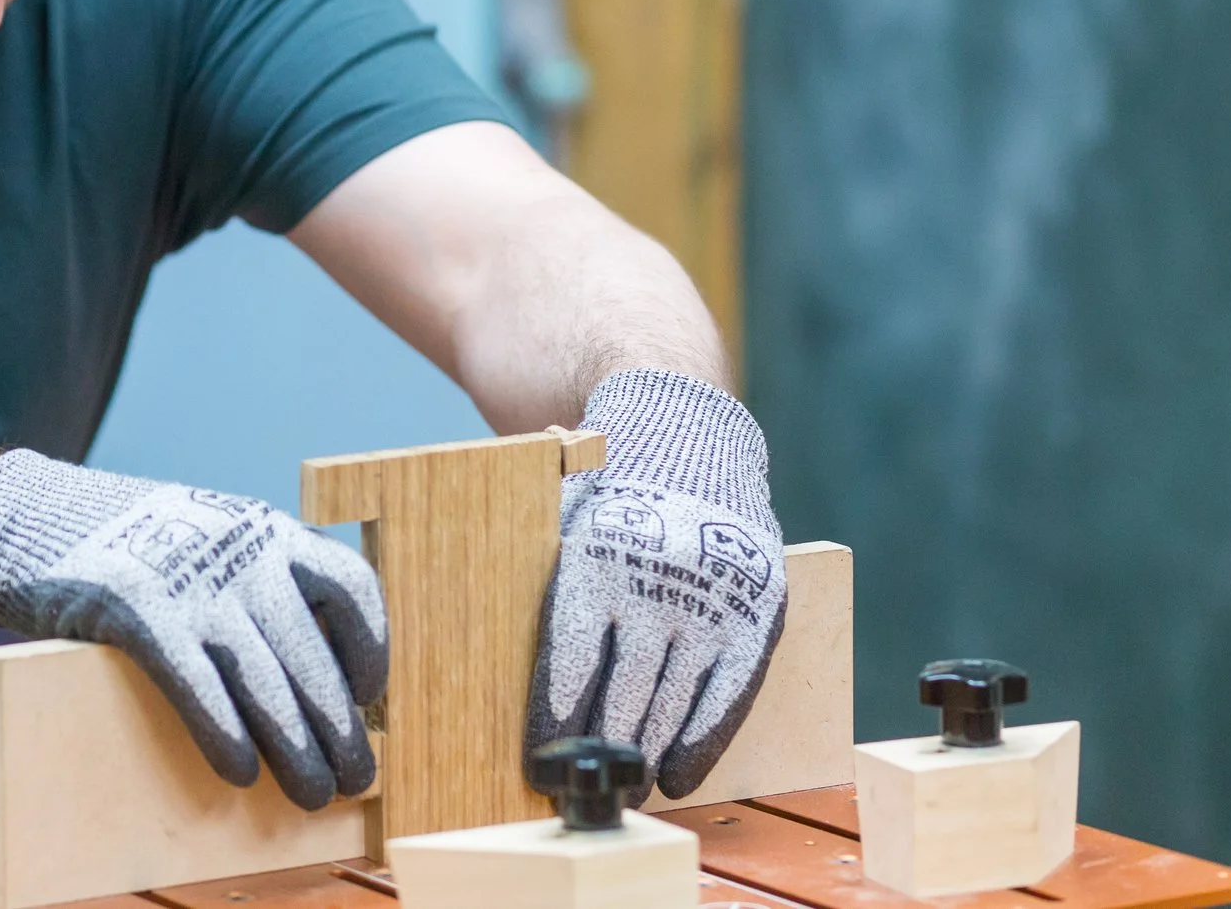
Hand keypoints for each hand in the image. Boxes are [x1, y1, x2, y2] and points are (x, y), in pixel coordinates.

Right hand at [0, 450, 385, 808]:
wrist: (30, 517)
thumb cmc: (128, 544)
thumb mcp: (209, 538)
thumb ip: (257, 584)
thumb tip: (309, 673)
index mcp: (264, 530)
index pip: (350, 586)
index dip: (369, 649)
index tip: (369, 698)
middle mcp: (239, 551)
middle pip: (310, 653)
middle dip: (337, 728)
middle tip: (350, 778)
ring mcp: (190, 580)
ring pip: (264, 678)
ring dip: (294, 746)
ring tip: (309, 791)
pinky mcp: (138, 609)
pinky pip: (197, 683)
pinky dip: (224, 732)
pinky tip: (239, 771)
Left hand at [528, 369, 786, 801]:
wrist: (689, 442)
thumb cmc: (605, 494)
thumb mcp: (559, 517)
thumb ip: (535, 571)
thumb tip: (475, 630)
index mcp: (597, 554)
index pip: (570, 654)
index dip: (555, 715)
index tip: (541, 761)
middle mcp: (657, 578)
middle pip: (623, 690)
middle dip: (599, 747)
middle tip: (581, 787)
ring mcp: (710, 598)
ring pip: (675, 699)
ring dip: (647, 753)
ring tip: (624, 788)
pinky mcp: (756, 611)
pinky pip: (730, 692)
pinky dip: (703, 740)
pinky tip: (680, 775)